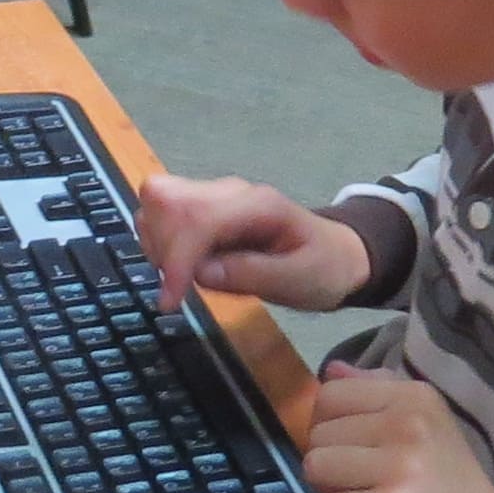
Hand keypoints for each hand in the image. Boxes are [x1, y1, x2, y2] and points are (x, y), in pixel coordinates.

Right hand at [137, 175, 369, 312]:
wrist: (336, 254)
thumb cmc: (323, 268)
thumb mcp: (300, 280)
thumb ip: (253, 274)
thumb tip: (202, 272)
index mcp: (257, 204)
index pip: (197, 217)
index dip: (176, 258)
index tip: (169, 301)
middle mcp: (229, 191)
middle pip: (165, 197)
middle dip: (160, 246)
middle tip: (176, 288)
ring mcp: (214, 196)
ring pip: (158, 200)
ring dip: (157, 243)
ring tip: (180, 278)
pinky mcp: (204, 208)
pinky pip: (164, 213)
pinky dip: (161, 241)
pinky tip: (182, 267)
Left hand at [304, 365, 493, 492]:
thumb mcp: (428, 429)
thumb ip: (378, 395)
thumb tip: (330, 369)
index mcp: (417, 396)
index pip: (331, 394)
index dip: (330, 428)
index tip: (359, 454)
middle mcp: (409, 421)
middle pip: (318, 433)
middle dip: (332, 466)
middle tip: (371, 488)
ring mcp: (401, 465)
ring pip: (316, 467)